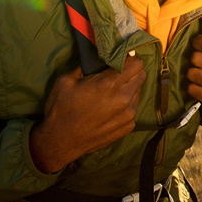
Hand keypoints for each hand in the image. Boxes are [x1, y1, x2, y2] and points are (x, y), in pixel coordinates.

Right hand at [29, 55, 145, 173]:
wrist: (59, 142)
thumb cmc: (60, 109)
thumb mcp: (66, 80)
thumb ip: (84, 66)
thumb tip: (95, 59)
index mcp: (109, 83)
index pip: (136, 63)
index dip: (130, 59)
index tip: (122, 59)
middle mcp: (124, 98)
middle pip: (141, 75)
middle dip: (132, 72)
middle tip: (119, 74)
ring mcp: (128, 114)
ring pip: (138, 92)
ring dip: (130, 88)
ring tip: (113, 93)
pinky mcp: (128, 127)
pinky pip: (134, 109)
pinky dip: (127, 105)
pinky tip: (111, 109)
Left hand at [187, 36, 201, 113]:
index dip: (199, 41)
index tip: (198, 42)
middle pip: (197, 58)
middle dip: (196, 55)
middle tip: (199, 55)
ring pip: (192, 73)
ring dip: (194, 70)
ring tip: (200, 69)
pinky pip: (193, 89)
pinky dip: (194, 84)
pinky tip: (201, 82)